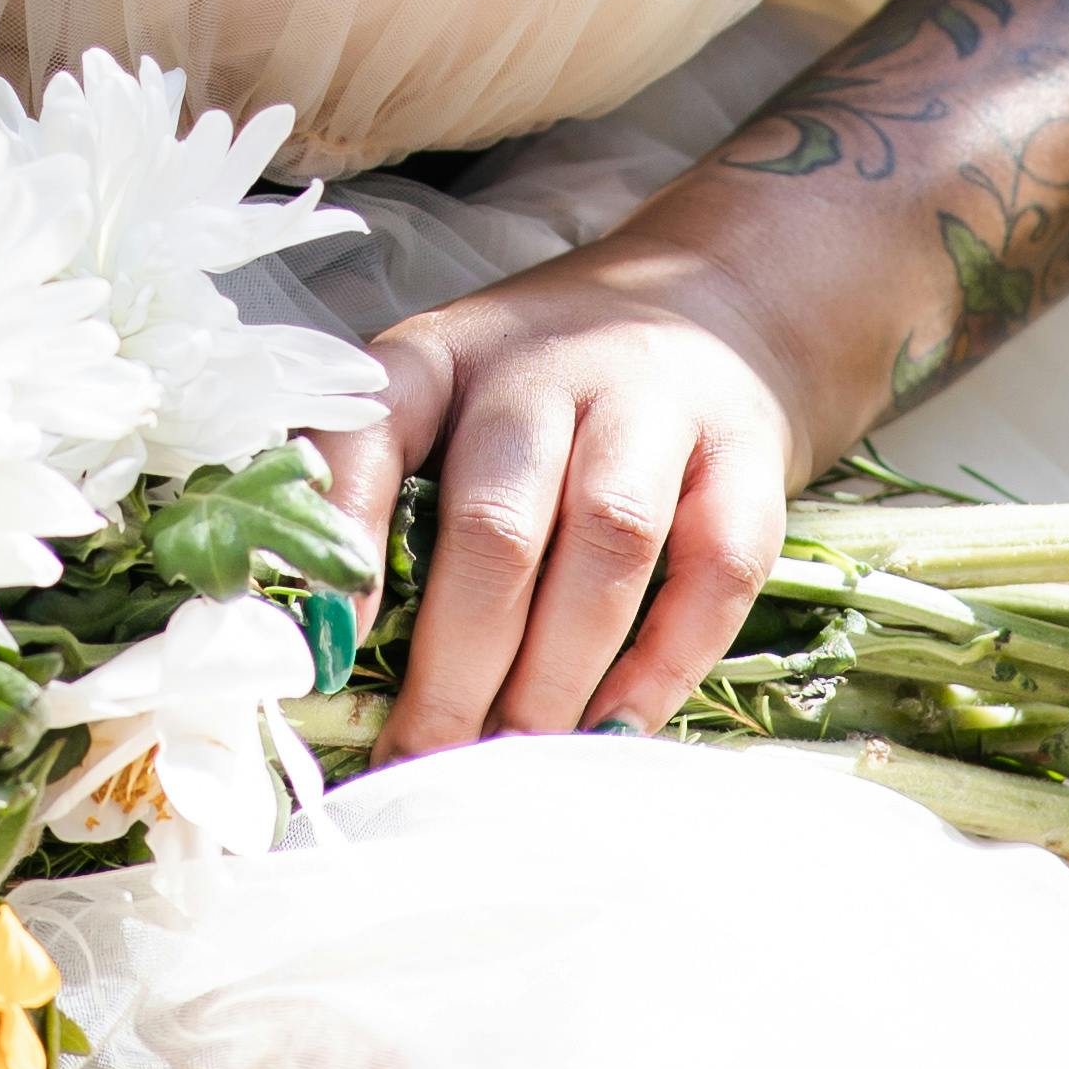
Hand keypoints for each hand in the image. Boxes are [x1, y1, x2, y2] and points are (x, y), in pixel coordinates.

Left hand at [308, 234, 818, 756]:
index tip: (323, 651)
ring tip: (517, 762)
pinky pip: (714, 566)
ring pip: (606, 543)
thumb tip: (333, 667)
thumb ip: (386, 503)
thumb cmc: (537, 394)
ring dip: (557, 676)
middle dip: (456, 670)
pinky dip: (666, 662)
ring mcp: (651, 403)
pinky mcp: (744, 451)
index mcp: (437, 360)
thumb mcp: (443, 406)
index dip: (340, 537)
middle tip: (427, 765)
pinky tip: (618, 726)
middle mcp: (541, 370)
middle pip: (495, 525)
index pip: (367, 431)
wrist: (708, 303)